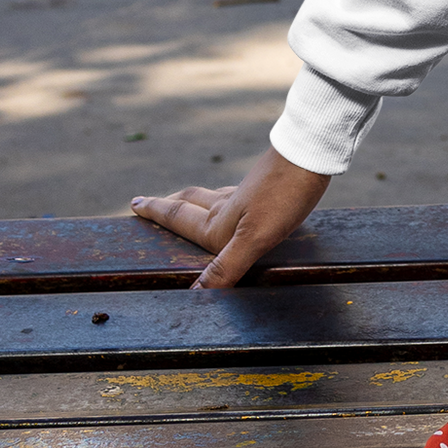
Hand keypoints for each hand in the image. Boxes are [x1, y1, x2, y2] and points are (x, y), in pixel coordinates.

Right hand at [132, 144, 330, 289]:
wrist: (312, 154)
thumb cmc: (284, 195)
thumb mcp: (255, 238)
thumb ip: (225, 267)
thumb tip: (194, 294)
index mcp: (218, 221)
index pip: (179, 218)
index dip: (156, 213)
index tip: (134, 204)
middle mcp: (227, 204)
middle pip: (189, 202)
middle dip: (167, 205)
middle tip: (148, 203)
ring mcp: (247, 192)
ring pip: (211, 196)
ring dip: (193, 200)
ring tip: (186, 202)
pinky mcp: (267, 185)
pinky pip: (235, 194)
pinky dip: (224, 198)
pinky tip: (238, 198)